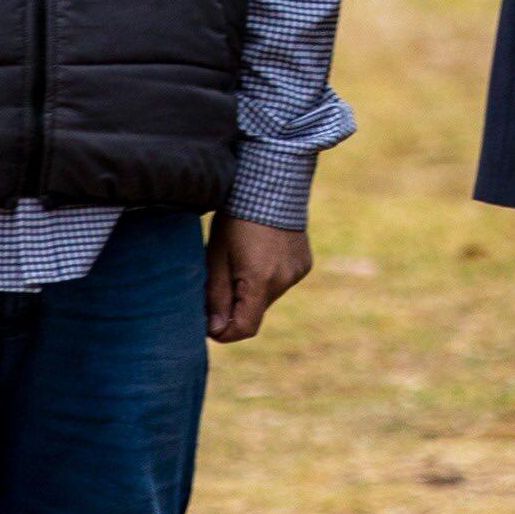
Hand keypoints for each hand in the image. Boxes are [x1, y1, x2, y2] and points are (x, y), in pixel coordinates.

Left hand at [205, 213, 311, 343]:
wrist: (271, 182)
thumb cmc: (237, 217)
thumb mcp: (217, 255)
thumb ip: (216, 296)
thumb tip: (215, 330)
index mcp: (261, 280)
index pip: (245, 328)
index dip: (225, 331)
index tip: (210, 321)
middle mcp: (285, 280)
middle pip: (256, 311)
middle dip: (237, 303)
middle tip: (224, 274)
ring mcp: (298, 271)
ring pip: (269, 295)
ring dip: (254, 287)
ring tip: (244, 256)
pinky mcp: (305, 262)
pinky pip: (283, 280)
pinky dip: (270, 274)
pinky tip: (262, 249)